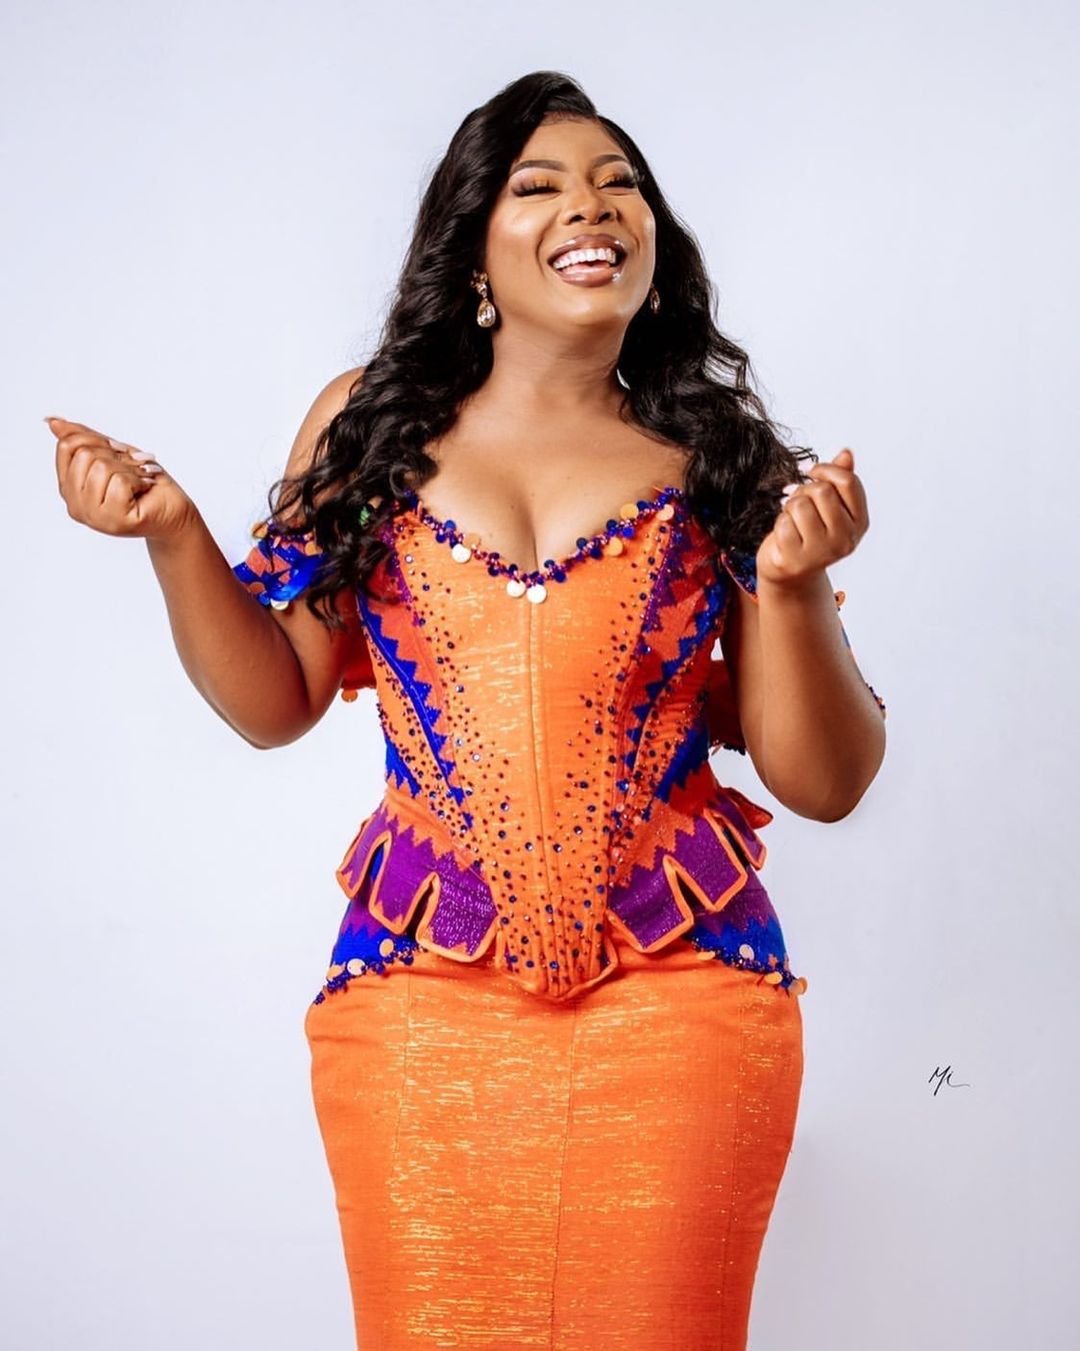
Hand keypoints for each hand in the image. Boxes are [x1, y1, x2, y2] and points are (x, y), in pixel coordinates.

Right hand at [47, 415, 198, 539]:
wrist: (174, 509)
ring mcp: (94, 517)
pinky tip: (144, 490)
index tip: (116, 454)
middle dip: (115, 456)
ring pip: (102, 468)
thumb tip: (53, 421)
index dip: (97, 441)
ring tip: (139, 482)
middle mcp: (75, 505)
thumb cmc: (144, 481)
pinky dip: (139, 480)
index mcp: (69, 488)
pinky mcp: (115, 521)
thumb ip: (83, 439)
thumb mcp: (112, 454)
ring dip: (129, 469)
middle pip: (85, 455)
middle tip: (132, 471)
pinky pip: (121, 482)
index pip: (67, 446)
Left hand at [756, 447, 868, 589]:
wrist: (790, 574)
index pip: (848, 482)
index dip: (825, 469)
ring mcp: (822, 552)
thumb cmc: (809, 534)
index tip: (809, 470)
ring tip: (793, 520)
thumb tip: (847, 453)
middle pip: (822, 490)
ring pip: (800, 504)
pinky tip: (784, 536)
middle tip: (799, 504)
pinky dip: (779, 525)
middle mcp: (846, 539)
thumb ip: (839, 481)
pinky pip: (782, 524)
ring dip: (789, 508)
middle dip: (805, 490)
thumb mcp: (829, 508)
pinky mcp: (796, 560)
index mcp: (860, 523)